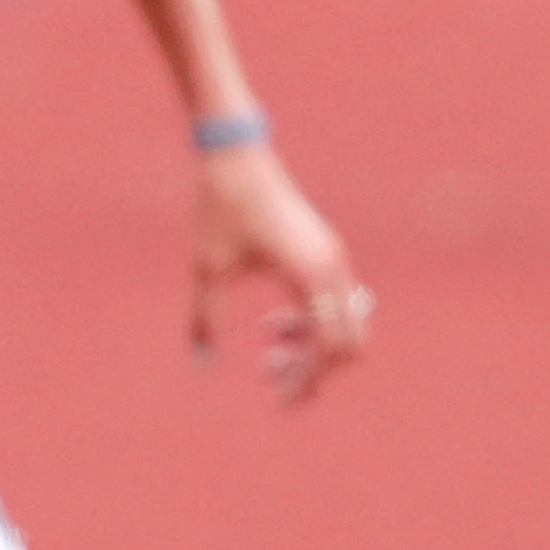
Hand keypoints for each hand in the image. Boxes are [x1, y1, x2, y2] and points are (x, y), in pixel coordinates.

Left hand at [190, 146, 373, 404]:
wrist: (234, 152)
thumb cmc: (220, 206)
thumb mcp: (208, 269)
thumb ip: (207, 321)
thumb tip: (201, 367)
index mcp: (312, 274)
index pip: (328, 347)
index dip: (307, 380)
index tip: (277, 397)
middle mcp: (333, 268)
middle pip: (348, 343)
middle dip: (315, 369)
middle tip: (272, 375)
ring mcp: (333, 260)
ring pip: (345, 324)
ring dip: (313, 347)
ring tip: (270, 348)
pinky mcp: (325, 253)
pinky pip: (336, 305)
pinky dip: (314, 325)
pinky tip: (277, 325)